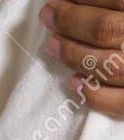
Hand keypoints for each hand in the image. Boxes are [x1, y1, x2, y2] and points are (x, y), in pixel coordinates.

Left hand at [42, 1, 123, 115]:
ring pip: (107, 65)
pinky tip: (73, 82)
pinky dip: (93, 94)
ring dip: (73, 54)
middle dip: (70, 20)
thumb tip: (78, 2)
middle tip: (48, 14)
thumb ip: (116, 9)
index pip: (117, 1)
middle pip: (106, 29)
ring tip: (52, 45)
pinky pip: (119, 104)